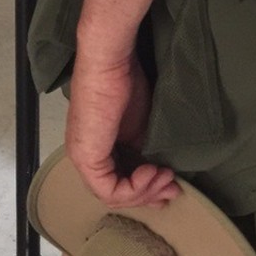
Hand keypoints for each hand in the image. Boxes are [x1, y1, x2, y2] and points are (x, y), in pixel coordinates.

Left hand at [65, 48, 178, 208]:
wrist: (110, 60)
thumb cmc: (124, 81)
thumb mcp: (139, 124)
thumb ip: (143, 149)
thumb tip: (159, 172)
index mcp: (94, 146)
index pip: (117, 182)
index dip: (145, 188)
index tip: (169, 180)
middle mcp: (84, 155)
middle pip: (115, 192)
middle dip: (148, 195)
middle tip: (172, 189)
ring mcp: (82, 157)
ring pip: (112, 194)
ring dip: (145, 191)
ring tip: (166, 177)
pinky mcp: (86, 157)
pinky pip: (109, 189)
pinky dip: (135, 187)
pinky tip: (151, 171)